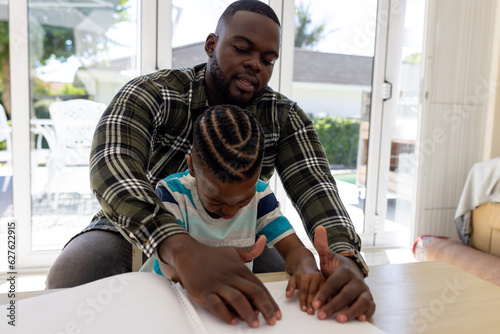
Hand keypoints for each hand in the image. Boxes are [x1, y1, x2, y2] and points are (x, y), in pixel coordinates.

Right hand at [158, 234, 280, 327]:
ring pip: (236, 299)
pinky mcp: (204, 291)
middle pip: (252, 292)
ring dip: (247, 312)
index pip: (259, 286)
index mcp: (239, 269)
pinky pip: (216, 304)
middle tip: (271, 320)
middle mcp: (230, 276)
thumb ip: (251, 250)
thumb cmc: (211, 255)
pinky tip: (232, 320)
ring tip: (254, 323)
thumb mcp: (233, 251)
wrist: (188, 253)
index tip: (276, 312)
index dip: (270, 300)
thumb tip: (263, 240)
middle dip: (265, 308)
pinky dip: (224, 313)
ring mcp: (217, 284)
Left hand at [285, 266, 324, 314]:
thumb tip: (288, 295)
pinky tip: (326, 306)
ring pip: (321, 292)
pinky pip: (328, 291)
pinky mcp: (328, 282)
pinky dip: (328, 299)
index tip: (303, 309)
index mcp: (305, 276)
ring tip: (319, 311)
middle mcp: (315, 276)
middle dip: (311, 303)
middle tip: (310, 312)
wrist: (308, 267)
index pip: (304, 290)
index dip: (303, 300)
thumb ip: (290, 287)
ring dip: (320, 303)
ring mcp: (322, 279)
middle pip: (312, 292)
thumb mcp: (293, 279)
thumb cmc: (300, 276)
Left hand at [312, 226, 375, 321]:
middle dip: (334, 305)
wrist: (351, 272)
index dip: (324, 293)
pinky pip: (371, 307)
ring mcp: (364, 290)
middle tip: (321, 315)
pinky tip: (360, 319)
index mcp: (345, 271)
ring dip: (352, 311)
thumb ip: (322, 246)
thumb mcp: (327, 256)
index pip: (334, 282)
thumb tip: (319, 228)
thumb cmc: (336, 268)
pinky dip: (367, 313)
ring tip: (340, 319)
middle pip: (347, 294)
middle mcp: (357, 280)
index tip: (314, 303)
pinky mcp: (369, 299)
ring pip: (361, 301)